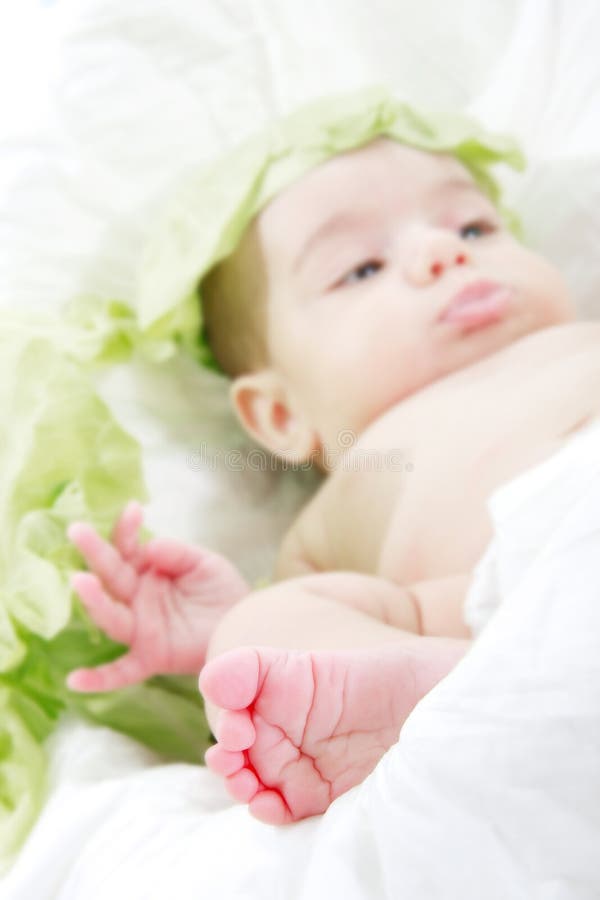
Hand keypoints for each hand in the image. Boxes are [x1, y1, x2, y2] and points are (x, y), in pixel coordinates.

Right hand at [66, 501, 248, 691]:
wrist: (244, 625)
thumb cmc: (221, 591)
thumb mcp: (204, 563)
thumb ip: (179, 553)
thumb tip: (149, 546)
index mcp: (147, 571)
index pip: (128, 547)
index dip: (127, 529)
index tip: (133, 509)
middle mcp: (137, 598)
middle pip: (111, 575)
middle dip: (95, 552)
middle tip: (77, 530)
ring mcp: (141, 628)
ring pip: (112, 616)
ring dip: (94, 600)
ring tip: (80, 580)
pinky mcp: (151, 656)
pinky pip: (121, 671)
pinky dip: (98, 679)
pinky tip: (74, 681)